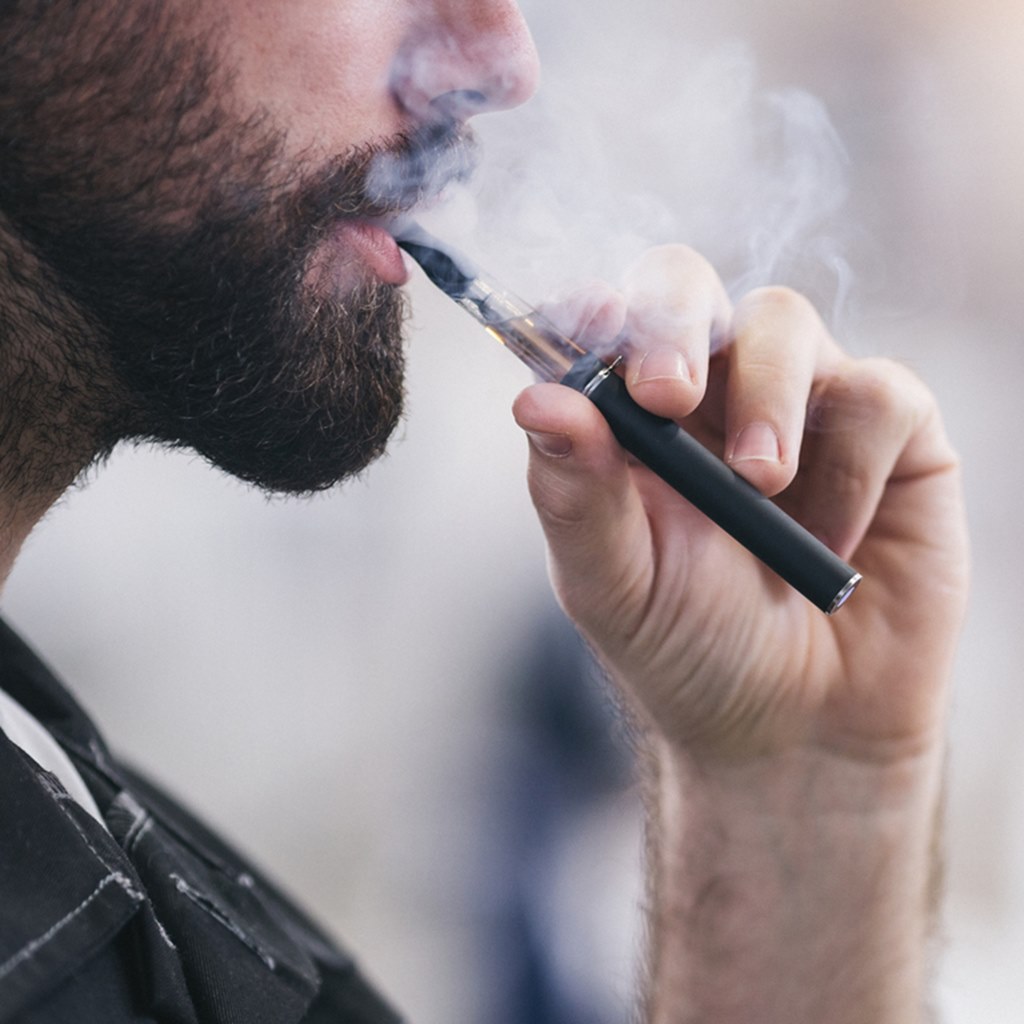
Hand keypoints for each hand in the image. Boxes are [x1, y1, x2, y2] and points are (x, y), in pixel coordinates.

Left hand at [513, 245, 968, 766]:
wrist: (799, 732)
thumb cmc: (691, 653)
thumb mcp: (616, 586)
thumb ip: (577, 495)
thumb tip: (535, 399)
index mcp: (628, 421)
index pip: (602, 322)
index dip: (592, 308)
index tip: (587, 328)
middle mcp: (710, 394)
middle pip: (684, 284)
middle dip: (673, 321)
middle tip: (665, 395)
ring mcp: (798, 404)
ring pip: (783, 320)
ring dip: (769, 397)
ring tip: (762, 487)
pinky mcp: (888, 434)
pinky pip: (879, 392)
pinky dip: (853, 466)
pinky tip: (828, 540)